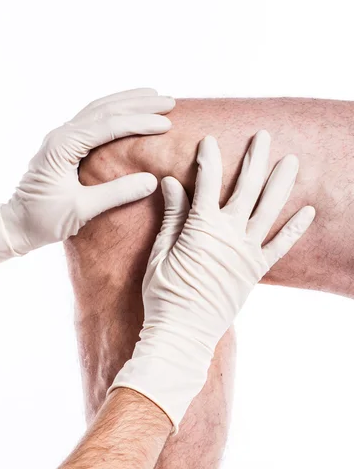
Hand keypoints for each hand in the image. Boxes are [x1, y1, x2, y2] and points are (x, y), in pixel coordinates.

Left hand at [1, 88, 174, 253]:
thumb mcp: (81, 210)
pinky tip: (129, 111)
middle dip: (138, 104)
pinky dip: (115, 112)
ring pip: (99, 109)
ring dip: (127, 102)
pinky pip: (93, 120)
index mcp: (64, 146)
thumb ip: (116, 193)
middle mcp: (62, 135)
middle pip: (105, 109)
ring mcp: (62, 138)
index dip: (140, 123)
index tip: (167, 123)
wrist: (16, 225)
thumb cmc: (44, 220)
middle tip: (170, 101)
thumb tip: (152, 180)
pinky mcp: (65, 145)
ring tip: (154, 96)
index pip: (109, 126)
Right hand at [109, 131, 315, 430]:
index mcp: (202, 227)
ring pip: (269, 210)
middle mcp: (229, 234)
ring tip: (290, 161)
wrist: (182, 332)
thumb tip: (170, 183)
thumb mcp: (161, 252)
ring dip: (280, 183)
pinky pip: (280, 245)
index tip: (208, 140)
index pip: (207, 182)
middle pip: (246, 188)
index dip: (208, 158)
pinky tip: (308, 210)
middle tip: (263, 135)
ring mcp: (246, 252)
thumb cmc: (164, 294)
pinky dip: (295, 228)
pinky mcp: (255, 270)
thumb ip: (172, 215)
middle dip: (254, 159)